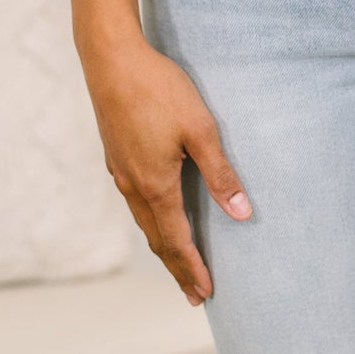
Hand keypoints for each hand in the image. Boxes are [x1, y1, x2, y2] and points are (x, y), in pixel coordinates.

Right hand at [80, 32, 251, 305]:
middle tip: (192, 293)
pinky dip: (149, 221)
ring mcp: (120, 171)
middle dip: (177, 268)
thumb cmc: (158, 90)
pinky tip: (154, 213)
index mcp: (156, 185)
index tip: (205, 293)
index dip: (192, 269)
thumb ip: (221, 173)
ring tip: (176, 261)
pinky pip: (133, 201)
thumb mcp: (200, 129)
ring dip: (161, 246)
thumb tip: (242, 214)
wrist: (111, 61)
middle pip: (157, 240)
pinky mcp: (115, 155)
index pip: (177, 241)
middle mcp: (134, 186)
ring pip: (142, 221)